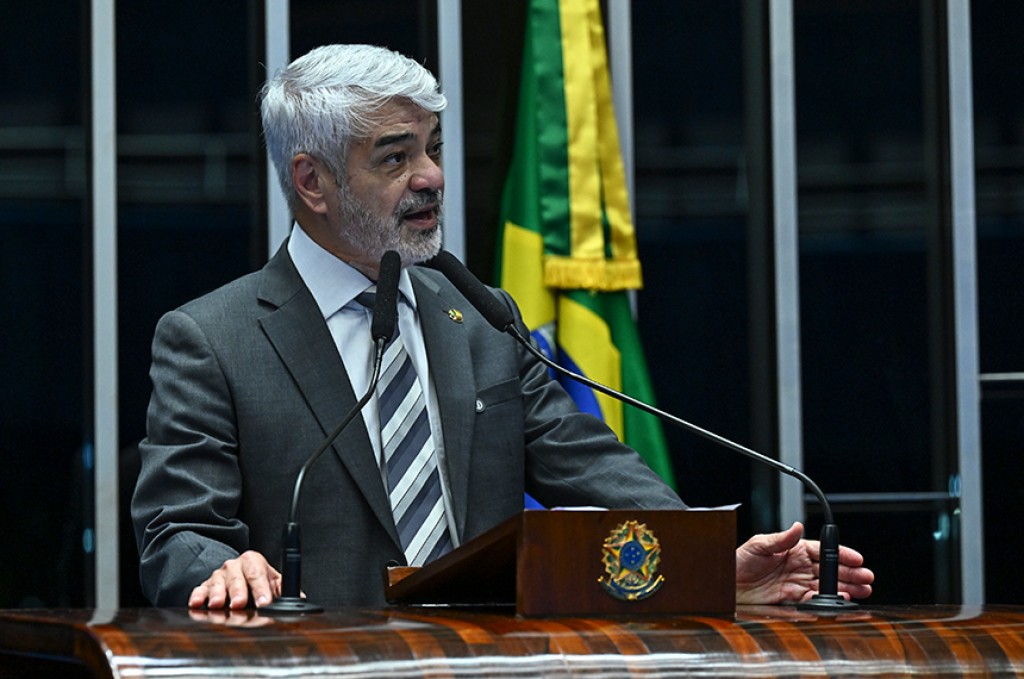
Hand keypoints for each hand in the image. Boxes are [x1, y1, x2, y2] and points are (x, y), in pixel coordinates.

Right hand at [188, 550, 281, 609]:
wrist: (239, 576)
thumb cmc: (257, 580)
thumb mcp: (272, 581)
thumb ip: (284, 588)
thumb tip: (299, 598)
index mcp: (254, 561)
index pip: (258, 573)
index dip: (261, 588)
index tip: (264, 601)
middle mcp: (235, 566)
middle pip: (237, 577)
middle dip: (238, 591)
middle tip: (240, 603)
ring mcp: (218, 575)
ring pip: (217, 583)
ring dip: (217, 594)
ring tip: (217, 604)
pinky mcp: (205, 586)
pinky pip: (200, 589)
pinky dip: (198, 596)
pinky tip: (197, 604)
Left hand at [735, 522, 873, 604]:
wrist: (727, 584)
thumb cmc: (739, 561)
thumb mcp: (759, 545)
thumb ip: (781, 539)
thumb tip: (797, 526)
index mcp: (793, 549)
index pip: (823, 550)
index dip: (841, 554)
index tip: (857, 558)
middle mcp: (798, 566)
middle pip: (830, 569)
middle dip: (850, 573)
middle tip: (867, 577)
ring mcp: (797, 583)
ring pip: (827, 585)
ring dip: (845, 587)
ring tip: (862, 590)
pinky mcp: (792, 599)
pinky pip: (814, 600)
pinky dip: (829, 600)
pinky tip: (841, 599)